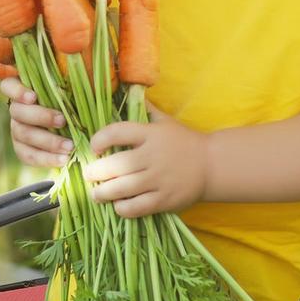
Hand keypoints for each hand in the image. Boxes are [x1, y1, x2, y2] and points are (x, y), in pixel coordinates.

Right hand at [0, 77, 73, 167]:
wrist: (71, 130)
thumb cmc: (71, 101)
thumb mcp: (69, 89)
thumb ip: (67, 83)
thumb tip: (81, 69)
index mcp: (23, 91)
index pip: (8, 86)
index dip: (17, 91)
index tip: (33, 97)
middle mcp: (16, 109)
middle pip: (18, 112)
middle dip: (41, 116)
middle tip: (62, 120)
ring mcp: (16, 130)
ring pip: (23, 134)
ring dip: (48, 141)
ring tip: (69, 146)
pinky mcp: (21, 148)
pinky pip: (28, 155)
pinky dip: (46, 159)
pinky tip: (62, 160)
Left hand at [82, 102, 207, 218]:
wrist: (211, 165)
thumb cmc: (184, 141)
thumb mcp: (165, 121)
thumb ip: (145, 110)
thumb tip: (127, 92)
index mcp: (151, 134)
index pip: (118, 132)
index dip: (100, 139)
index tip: (94, 146)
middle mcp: (152, 156)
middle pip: (116, 165)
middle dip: (95, 171)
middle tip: (88, 174)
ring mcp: (158, 179)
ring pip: (122, 189)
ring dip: (103, 193)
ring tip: (96, 194)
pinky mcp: (164, 200)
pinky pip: (136, 207)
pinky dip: (122, 208)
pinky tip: (118, 205)